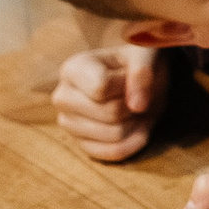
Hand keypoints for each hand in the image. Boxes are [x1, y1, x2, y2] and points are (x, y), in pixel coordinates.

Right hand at [52, 43, 166, 161]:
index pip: (101, 87)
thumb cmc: (137, 64)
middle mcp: (62, 97)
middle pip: (110, 113)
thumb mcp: (145, 55)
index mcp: (72, 69)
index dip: (127, 84)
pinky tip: (140, 127)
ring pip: (115, 135)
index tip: (131, 76)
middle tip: (138, 95)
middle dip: (134, 105)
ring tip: (137, 108)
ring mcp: (68, 124)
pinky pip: (113, 152)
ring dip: (137, 123)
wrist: (136, 81)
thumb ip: (142, 72)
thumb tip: (138, 106)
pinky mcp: (81, 144)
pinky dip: (135, 141)